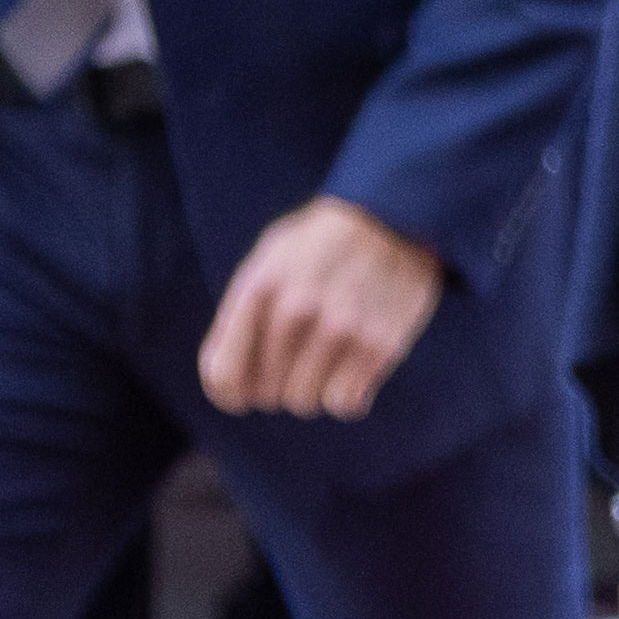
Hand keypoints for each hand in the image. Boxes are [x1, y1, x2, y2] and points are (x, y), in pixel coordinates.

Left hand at [198, 198, 450, 419]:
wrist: (394, 214)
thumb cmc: (321, 246)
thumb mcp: (269, 260)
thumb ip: (240, 318)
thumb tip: (225, 388)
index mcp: (260, 287)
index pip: (224, 374)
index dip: (230, 396)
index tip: (243, 396)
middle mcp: (296, 308)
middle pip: (266, 394)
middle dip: (278, 385)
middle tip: (299, 358)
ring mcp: (340, 327)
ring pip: (306, 403)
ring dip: (314, 390)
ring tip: (329, 356)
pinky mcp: (380, 343)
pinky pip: (345, 404)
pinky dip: (348, 395)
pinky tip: (354, 367)